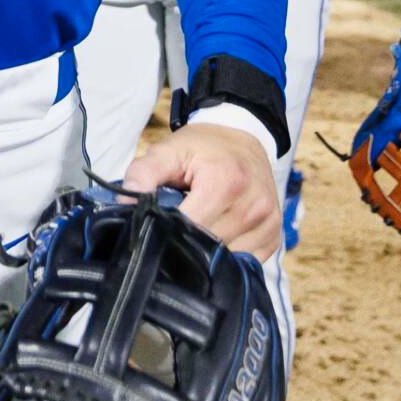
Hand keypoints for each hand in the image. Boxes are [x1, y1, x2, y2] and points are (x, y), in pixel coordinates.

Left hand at [124, 122, 279, 258]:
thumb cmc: (201, 147)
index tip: (152, 230)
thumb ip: (142, 173)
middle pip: (209, 247)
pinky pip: (245, 262)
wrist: (242, 138)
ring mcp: (268, 224)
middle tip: (169, 233)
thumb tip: (126, 203)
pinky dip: (227, 257)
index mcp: (226, 182)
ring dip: (206, 253)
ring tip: (193, 233)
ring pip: (227, 260)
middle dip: (184, 244)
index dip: (167, 232)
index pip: (190, 226)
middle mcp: (253, 206)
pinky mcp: (274, 237)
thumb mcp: (167, 150)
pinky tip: (213, 239)